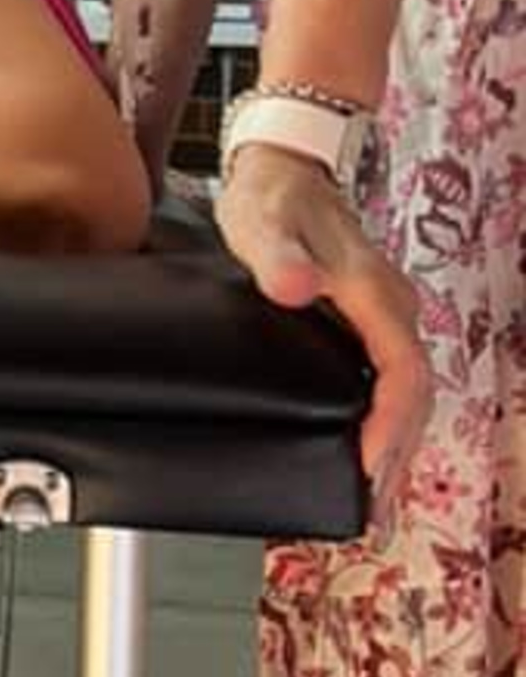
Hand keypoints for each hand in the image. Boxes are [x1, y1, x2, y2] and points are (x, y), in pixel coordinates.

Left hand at [216, 143, 430, 493]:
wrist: (284, 166)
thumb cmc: (274, 196)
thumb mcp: (263, 224)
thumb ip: (277, 256)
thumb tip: (294, 287)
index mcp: (374, 294)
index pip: (402, 374)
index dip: (390, 428)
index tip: (367, 469)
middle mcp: (390, 309)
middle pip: (412, 396)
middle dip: (396, 456)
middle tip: (370, 511)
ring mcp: (383, 317)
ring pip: (405, 394)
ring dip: (394, 447)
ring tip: (371, 499)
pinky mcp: (368, 323)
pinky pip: (389, 383)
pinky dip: (384, 424)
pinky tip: (365, 453)